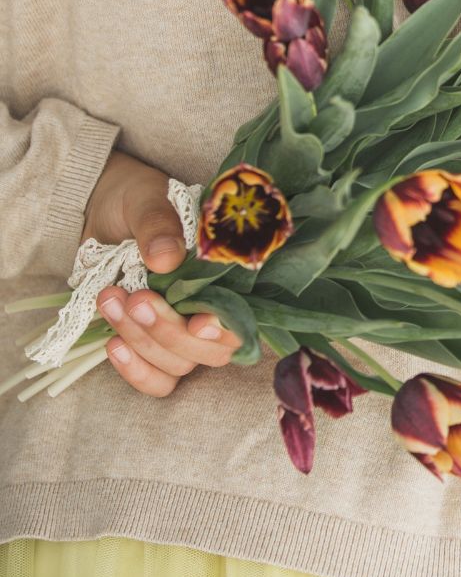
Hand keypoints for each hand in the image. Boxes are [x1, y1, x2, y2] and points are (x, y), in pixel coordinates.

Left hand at [84, 150, 239, 395]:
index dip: (226, 328)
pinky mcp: (150, 344)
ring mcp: (181, 330)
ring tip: (110, 300)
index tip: (200, 322)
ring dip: (142, 341)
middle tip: (134, 298)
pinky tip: (112, 346)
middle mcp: (211, 308)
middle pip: (210, 351)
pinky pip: (156, 378)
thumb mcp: (147, 198)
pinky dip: (135, 370)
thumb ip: (158, 223)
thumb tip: (165, 257)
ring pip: (177, 364)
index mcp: (228, 272)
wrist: (103, 207)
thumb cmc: (136, 198)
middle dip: (169, 332)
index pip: (242, 317)